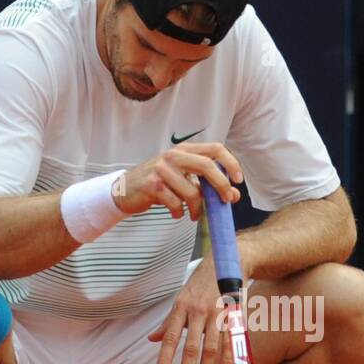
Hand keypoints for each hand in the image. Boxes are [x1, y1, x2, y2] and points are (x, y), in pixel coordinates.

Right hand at [116, 142, 243, 220]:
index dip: (231, 163)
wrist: (125, 190)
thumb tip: (233, 195)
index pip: (215, 149)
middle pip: (207, 166)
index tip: (238, 180)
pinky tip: (176, 214)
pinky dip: (180, 213)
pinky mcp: (152, 185)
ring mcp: (161, 169)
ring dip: (198, 209)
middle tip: (225, 201)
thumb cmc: (159, 184)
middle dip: (221, 186)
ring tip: (194, 215)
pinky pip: (176, 203)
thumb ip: (207, 185)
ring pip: (192, 192)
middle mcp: (174, 155)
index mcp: (185, 149)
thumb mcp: (184, 180)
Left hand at [147, 257, 233, 363]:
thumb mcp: (181, 298)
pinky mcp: (233, 317)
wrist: (228, 263)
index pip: (171, 336)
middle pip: (192, 347)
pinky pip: (230, 342)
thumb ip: (169, 322)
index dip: (165, 356)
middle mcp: (198, 311)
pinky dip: (227, 360)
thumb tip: (152, 339)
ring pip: (211, 348)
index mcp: (181, 307)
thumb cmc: (201, 283)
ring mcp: (217, 314)